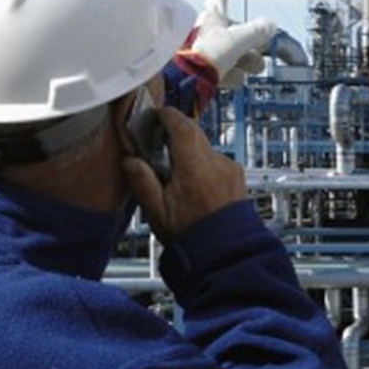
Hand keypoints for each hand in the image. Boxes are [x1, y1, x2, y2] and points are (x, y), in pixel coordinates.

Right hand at [122, 106, 247, 240]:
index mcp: (195, 168)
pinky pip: (216, 161)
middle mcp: (217, 164)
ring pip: (205, 148)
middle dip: (176, 132)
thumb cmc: (193, 236)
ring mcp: (230, 170)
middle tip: (158, 139)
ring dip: (189, 152)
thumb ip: (142, 181)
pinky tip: (193, 185)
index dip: (167, 115)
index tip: (157, 114)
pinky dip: (202, 165)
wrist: (226, 254)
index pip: (182, 127)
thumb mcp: (157, 212)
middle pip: (195, 133)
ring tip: (174, 174)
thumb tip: (130, 160)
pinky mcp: (237, 178)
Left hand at [185, 0, 278, 91]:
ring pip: (240, 56)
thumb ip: (256, 32)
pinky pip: (231, 73)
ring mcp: (209, 54)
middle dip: (252, 46)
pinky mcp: (208, 73)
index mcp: (212, 18)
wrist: (183, 83)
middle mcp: (209, 34)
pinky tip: (223, 78)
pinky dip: (231, 77)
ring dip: (244, 64)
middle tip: (251, 52)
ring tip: (233, 68)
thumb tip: (270, 24)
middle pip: (241, 35)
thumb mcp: (237, 39)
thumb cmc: (205, 54)